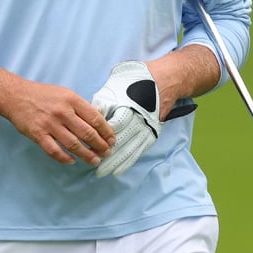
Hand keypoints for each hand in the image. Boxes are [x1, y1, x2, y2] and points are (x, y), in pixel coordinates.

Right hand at [2, 80, 117, 167]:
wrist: (16, 96)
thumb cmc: (42, 95)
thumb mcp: (65, 93)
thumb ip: (80, 107)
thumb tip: (97, 122)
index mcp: (72, 100)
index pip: (95, 118)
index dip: (106, 132)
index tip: (112, 140)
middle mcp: (63, 112)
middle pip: (87, 133)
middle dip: (100, 145)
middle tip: (106, 153)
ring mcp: (50, 124)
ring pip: (73, 144)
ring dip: (86, 155)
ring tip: (95, 160)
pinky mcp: (38, 134)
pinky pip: (54, 150)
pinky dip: (64, 158)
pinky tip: (72, 161)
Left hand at [91, 61, 163, 176]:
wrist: (164, 81)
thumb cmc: (135, 80)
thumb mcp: (116, 84)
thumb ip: (104, 100)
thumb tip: (93, 113)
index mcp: (128, 106)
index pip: (111, 125)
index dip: (99, 135)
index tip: (87, 143)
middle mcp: (138, 120)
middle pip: (119, 141)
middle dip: (104, 154)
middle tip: (90, 163)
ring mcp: (146, 128)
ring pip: (128, 149)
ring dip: (114, 162)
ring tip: (101, 172)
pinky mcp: (151, 134)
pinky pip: (138, 151)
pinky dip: (127, 162)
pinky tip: (117, 171)